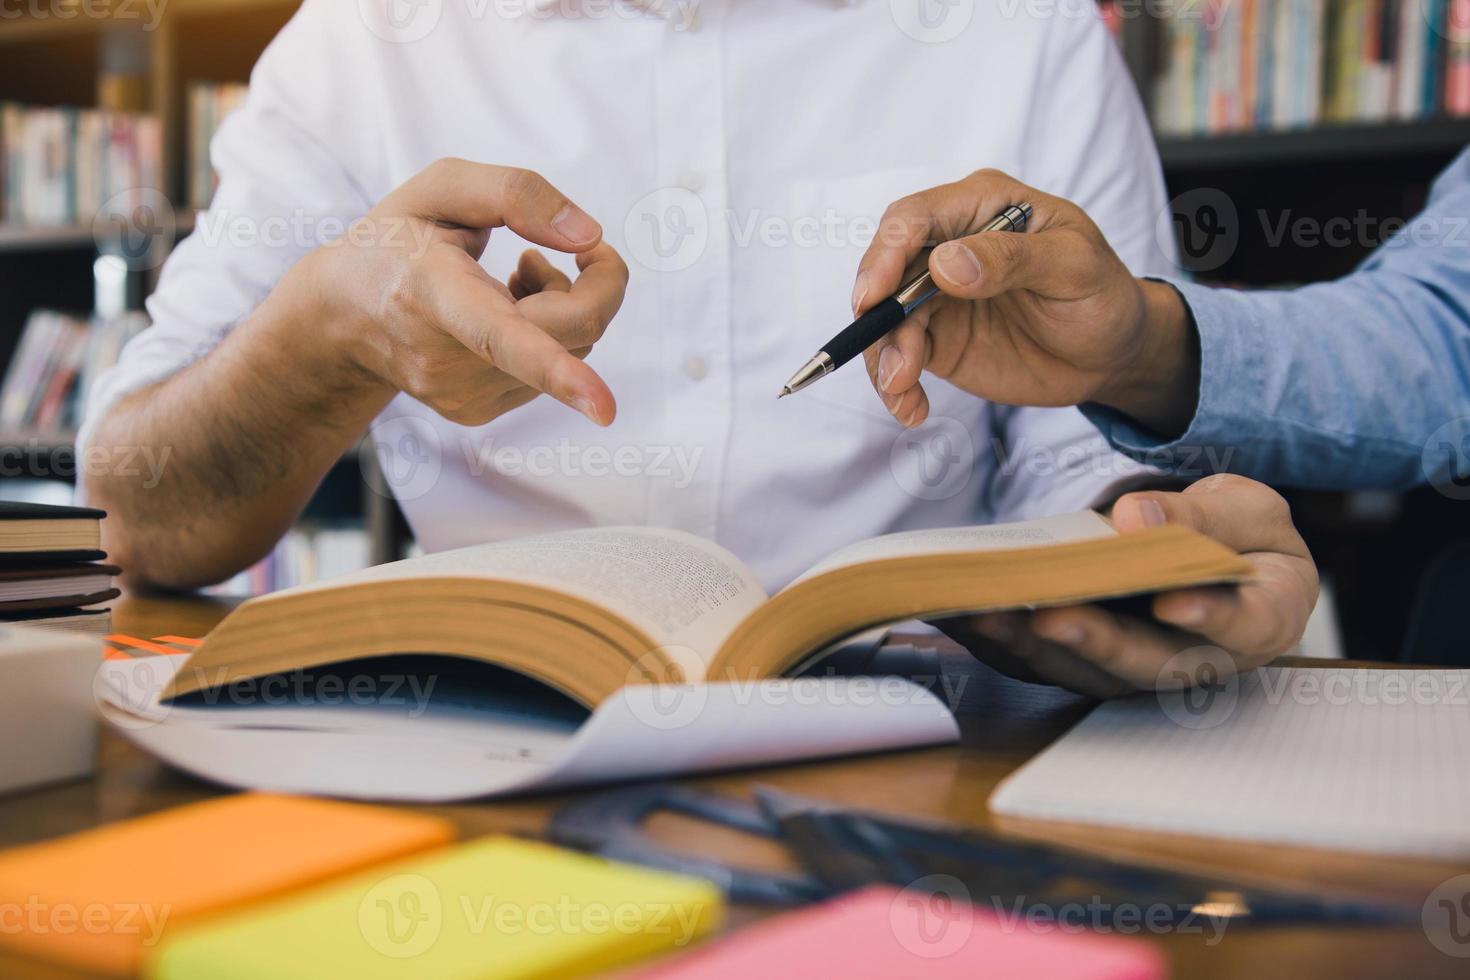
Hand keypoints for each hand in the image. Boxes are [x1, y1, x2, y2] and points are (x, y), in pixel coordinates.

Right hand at [294, 158, 627, 426]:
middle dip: (594, 283)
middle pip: (572, 334)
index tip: (605, 408)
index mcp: (436, 295)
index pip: (503, 337)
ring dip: (563, 308)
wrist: (341, 314)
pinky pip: (551, 372)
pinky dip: (548, 336)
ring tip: (509, 282)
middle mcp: (447, 359)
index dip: (560, 372)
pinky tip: (503, 313)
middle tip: (551, 251)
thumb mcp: (441, 188)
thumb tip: (589, 235)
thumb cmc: (398, 241)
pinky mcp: (474, 413)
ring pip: (572, 351)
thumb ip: (517, 194)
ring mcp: (461, 396)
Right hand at [852, 168, 1196, 436]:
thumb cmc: (1103, 295)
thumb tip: (946, 264)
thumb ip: (1012, 259)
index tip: (874, 296)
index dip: (885, 253)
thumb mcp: (1074, 267)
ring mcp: (937, 295)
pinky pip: (898, 357)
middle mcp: (948, 246)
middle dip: (878, 318)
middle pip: (886, 271)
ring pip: (885, 320)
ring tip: (904, 393)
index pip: (914, 218)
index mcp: (981, 207)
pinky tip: (912, 409)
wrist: (1112, 355)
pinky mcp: (936, 339)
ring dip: (884, 358)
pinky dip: (896, 385)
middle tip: (892, 363)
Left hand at [932, 475, 1318, 698]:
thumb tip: (1136, 519)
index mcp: (1260, 621)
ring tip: (986, 612)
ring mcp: (1137, 668)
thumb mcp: (1248, 510)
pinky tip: (958, 615)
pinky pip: (1041, 661)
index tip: (1175, 600)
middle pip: (1146, 660)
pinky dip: (999, 643)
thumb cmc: (1242, 536)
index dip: (1209, 617)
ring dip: (1030, 645)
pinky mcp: (1088, 663)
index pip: (1241, 625)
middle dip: (1094, 640)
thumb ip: (1205, 517)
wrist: (1218, 554)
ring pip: (1084, 669)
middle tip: (1050, 615)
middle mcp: (1197, 660)